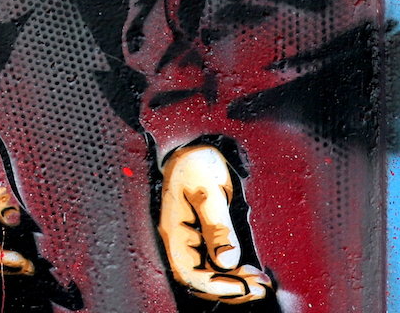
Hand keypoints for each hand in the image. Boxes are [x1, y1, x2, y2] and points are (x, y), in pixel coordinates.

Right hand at [158, 144, 271, 302]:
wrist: (195, 150)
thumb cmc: (196, 166)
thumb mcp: (208, 193)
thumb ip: (217, 227)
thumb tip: (226, 260)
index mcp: (176, 231)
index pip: (189, 273)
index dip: (216, 286)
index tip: (244, 287)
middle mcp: (183, 241)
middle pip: (202, 279)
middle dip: (231, 289)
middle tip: (260, 288)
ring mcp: (195, 241)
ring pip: (212, 275)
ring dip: (236, 283)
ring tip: (261, 283)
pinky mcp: (206, 238)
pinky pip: (218, 264)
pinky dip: (237, 273)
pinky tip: (254, 272)